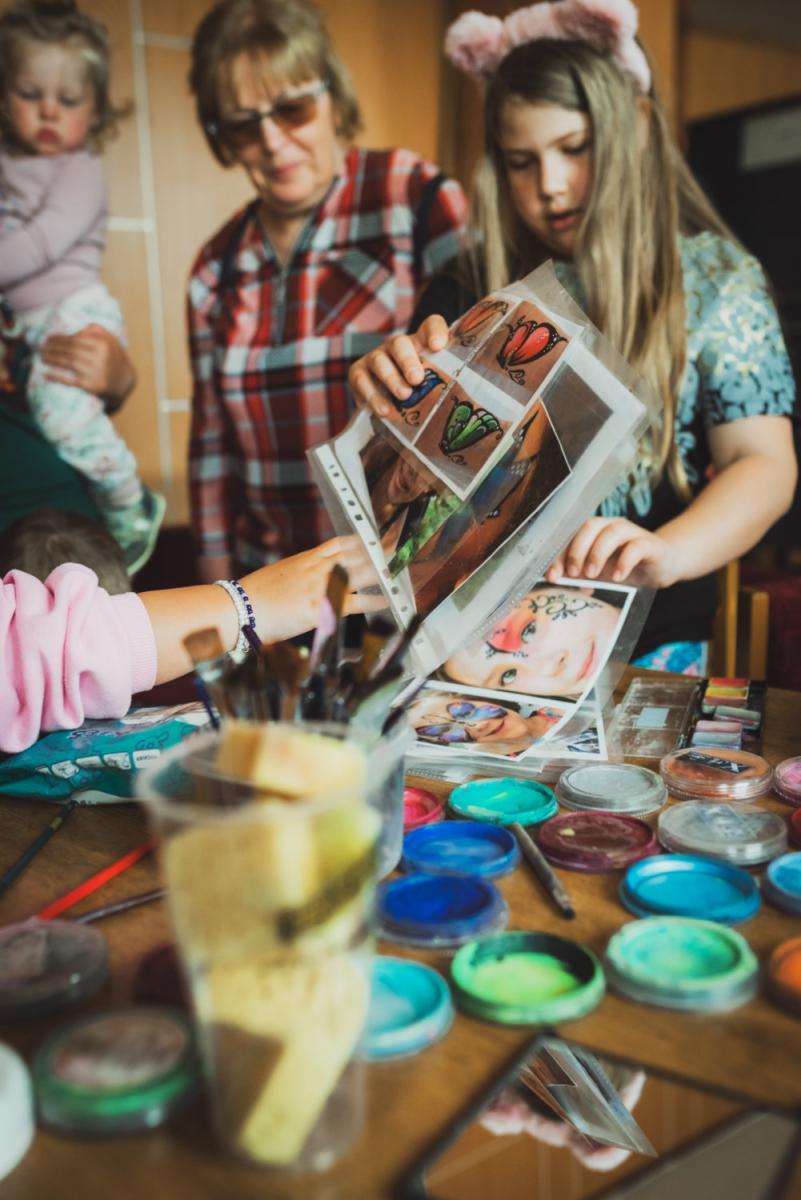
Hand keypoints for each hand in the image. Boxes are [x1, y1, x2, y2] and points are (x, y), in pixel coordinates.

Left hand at [40, 324, 135, 410]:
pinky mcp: (92, 386)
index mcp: (102, 343)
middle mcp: (99, 356)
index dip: (59, 338)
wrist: (124, 381)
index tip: (48, 338)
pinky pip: (71, 380)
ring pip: (68, 363)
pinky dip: (57, 377)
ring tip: (42, 356)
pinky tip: (47, 374)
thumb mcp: (109, 339)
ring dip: (52, 359)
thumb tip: (74, 330)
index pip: (75, 339)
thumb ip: (94, 330)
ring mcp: (95, 372)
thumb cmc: (113, 357)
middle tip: (40, 347)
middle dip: (53, 348)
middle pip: (69, 350)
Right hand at [243, 537, 384, 641]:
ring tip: (396, 571)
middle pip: (356, 554)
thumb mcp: (279, 576)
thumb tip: (305, 583)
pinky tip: (387, 600)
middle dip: (378, 551)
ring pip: (360, 573)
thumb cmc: (253, 597)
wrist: (240, 608)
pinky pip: (357, 603)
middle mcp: (317, 568)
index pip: (340, 543)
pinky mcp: (323, 607)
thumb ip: (298, 576)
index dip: (361, 541)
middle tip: (396, 548)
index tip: (375, 538)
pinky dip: (374, 601)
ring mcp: (322, 586)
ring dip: (381, 571)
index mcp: (306, 559)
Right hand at [347, 314, 448, 417]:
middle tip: (416, 379)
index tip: (438, 345)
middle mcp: (396, 347)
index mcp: (420, 344)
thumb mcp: (433, 387)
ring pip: (379, 361)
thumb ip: (445, 385)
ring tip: (404, 396)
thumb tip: (464, 403)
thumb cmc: (417, 395)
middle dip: (408, 360)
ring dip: (391, 378)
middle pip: (400, 343)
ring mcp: (376, 357)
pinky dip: (373, 397)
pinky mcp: (358, 373)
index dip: (434, 331)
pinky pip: (361, 381)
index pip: (430, 326)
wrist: (386, 408)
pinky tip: (385, 411)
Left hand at [546, 517, 683, 587]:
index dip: (559, 554)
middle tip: (571, 573)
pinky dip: (624, 562)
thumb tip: (558, 581)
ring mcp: (632, 532)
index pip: (572, 535)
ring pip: (611, 532)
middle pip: (589, 526)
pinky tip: (617, 578)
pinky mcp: (650, 544)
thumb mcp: (600, 573)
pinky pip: (636, 547)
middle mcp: (612, 526)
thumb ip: (580, 575)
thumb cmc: (626, 567)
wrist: (664, 566)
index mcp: (595, 530)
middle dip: (576, 550)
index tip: (552, 575)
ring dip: (597, 553)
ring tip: (591, 576)